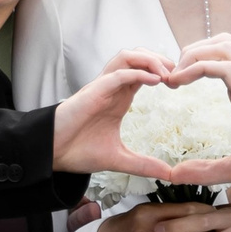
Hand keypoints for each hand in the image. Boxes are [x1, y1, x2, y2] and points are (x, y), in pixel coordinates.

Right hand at [52, 50, 178, 173]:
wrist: (52, 154)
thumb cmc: (78, 151)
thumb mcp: (119, 159)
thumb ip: (144, 164)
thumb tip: (168, 175)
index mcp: (118, 98)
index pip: (143, 72)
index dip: (162, 72)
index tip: (178, 85)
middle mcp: (111, 88)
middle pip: (137, 57)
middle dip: (160, 59)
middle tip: (178, 74)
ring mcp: (102, 87)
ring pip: (127, 57)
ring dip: (149, 60)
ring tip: (167, 73)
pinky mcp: (93, 91)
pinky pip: (118, 73)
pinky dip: (138, 72)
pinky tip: (154, 80)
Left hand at [161, 33, 230, 193]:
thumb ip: (206, 170)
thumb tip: (175, 176)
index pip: (220, 59)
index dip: (193, 63)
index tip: (172, 83)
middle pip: (220, 42)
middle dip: (191, 51)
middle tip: (172, 76)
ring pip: (222, 45)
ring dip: (193, 54)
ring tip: (175, 77)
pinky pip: (222, 66)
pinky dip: (197, 67)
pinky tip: (180, 83)